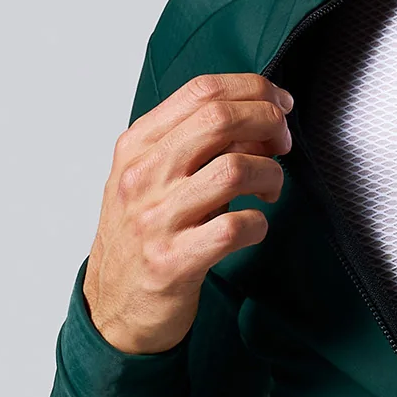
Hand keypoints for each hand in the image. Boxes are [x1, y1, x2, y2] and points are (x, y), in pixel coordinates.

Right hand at [82, 71, 293, 354]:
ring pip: (234, 169)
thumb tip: (261, 119)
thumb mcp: (151, 176)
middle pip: (221, 119)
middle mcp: (142, 176)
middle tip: (283, 144)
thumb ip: (195, 143)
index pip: (202, 91)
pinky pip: (235, 227)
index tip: (280, 105)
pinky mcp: (172, 261)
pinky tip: (253, 227)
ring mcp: (155, 219)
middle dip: (269, 123)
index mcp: (137, 146)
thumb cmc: (142, 234)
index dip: (254, 90)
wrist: (112, 306)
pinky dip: (258, 223)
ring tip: (269, 190)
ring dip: (269, 175)